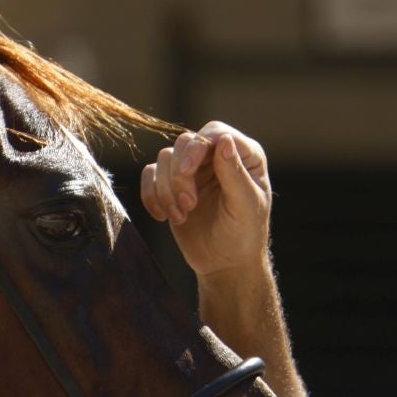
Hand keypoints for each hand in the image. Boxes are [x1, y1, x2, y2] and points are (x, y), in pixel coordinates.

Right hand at [138, 122, 271, 279]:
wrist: (224, 264)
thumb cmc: (243, 235)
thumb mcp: (246, 206)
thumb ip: (235, 173)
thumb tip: (224, 140)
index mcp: (244, 155)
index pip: (215, 133)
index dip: (197, 148)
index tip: (186, 173)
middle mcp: (217, 156)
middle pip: (186, 142)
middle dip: (179, 174)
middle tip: (188, 205)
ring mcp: (194, 169)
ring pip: (165, 158)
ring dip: (166, 189)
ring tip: (181, 216)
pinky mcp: (172, 184)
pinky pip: (150, 174)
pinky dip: (151, 195)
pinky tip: (163, 217)